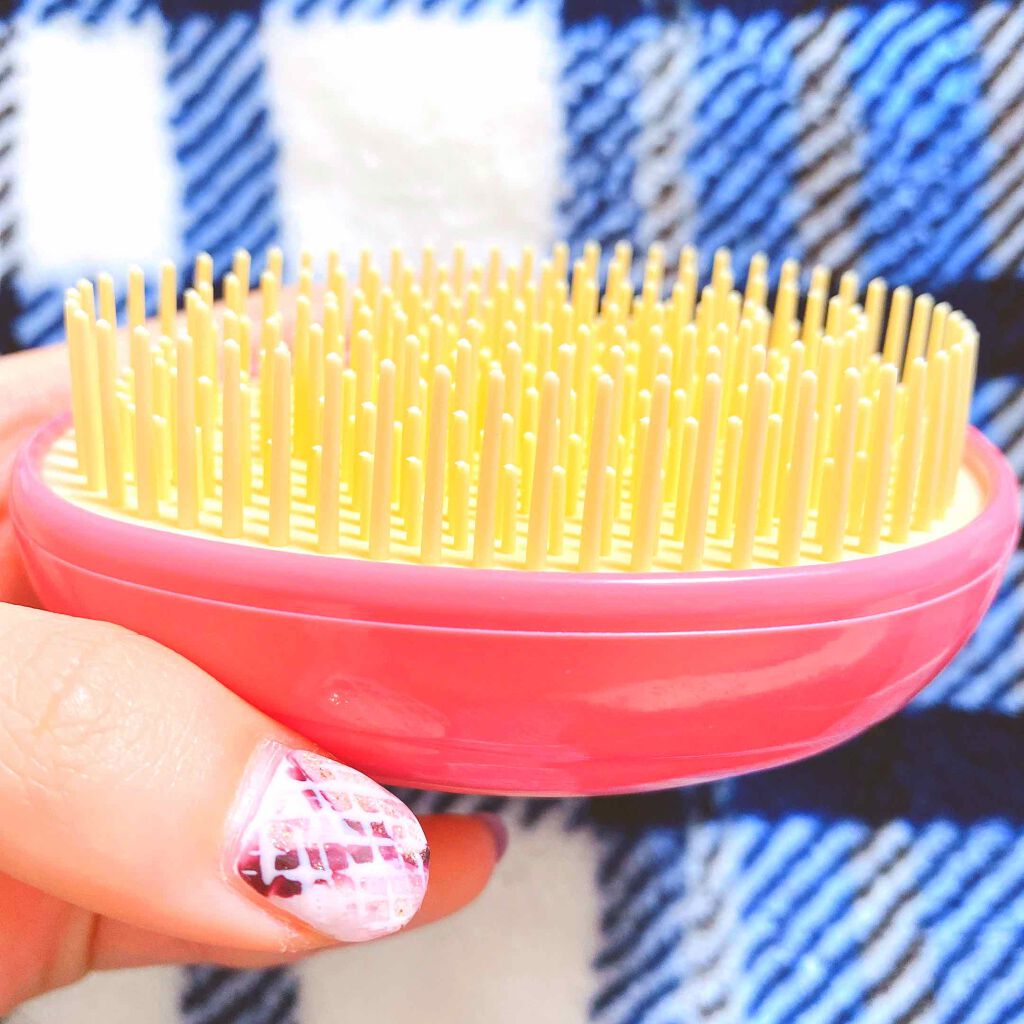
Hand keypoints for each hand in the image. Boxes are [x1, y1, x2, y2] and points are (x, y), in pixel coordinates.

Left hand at [0, 345, 503, 1012]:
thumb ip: (73, 722)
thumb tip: (307, 825)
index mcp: (7, 484)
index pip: (211, 405)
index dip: (350, 406)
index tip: (480, 430)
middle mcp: (63, 600)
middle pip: (278, 573)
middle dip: (405, 588)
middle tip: (529, 595)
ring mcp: (93, 739)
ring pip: (283, 726)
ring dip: (401, 742)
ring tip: (517, 719)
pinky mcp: (96, 872)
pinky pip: (256, 870)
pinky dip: (354, 877)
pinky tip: (447, 860)